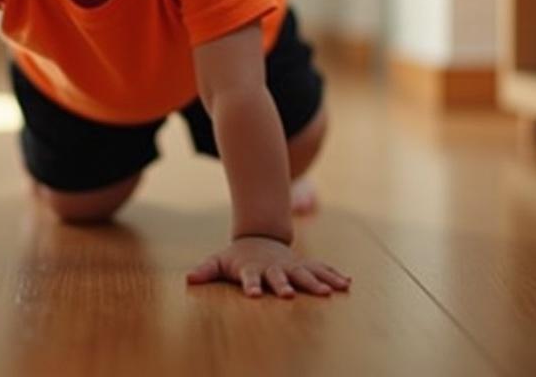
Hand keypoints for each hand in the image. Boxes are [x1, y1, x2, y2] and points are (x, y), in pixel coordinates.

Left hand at [186, 235, 350, 298]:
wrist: (259, 238)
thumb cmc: (238, 257)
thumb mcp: (219, 261)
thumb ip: (206, 270)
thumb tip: (189, 278)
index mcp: (253, 269)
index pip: (249, 279)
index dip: (250, 287)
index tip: (253, 296)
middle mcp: (274, 268)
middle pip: (280, 277)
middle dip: (285, 285)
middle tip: (289, 295)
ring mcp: (291, 265)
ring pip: (305, 273)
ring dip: (316, 282)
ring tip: (328, 292)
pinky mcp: (304, 265)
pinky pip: (321, 269)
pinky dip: (333, 275)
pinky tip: (346, 283)